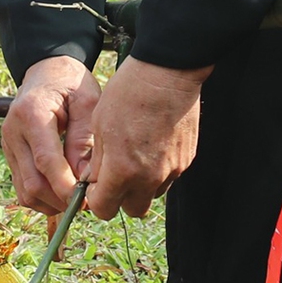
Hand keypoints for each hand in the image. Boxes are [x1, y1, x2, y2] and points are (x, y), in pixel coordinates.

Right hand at [3, 56, 100, 214]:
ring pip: (25, 191)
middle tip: (87, 203)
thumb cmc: (71, 84)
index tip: (86, 200)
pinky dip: (43, 198)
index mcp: (31, 113)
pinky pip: (23, 188)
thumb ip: (85, 138)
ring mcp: (8, 145)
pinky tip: (63, 194)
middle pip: (32, 182)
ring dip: (51, 203)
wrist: (46, 72)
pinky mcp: (10, 155)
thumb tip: (86, 179)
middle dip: (60, 200)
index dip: (65, 186)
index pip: (45, 160)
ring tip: (77, 199)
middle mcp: (13, 132)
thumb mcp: (87, 101)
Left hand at [84, 58, 209, 219]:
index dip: (96, 200)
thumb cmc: (129, 93)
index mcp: (122, 170)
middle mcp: (149, 177)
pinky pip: (168, 177)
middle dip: (120, 199)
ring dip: (141, 186)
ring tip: (136, 157)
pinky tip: (153, 145)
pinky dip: (158, 170)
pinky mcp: (187, 159)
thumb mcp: (100, 125)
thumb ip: (99, 161)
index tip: (94, 187)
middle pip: (132, 210)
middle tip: (114, 176)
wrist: (168, 73)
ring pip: (152, 194)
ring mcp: (172, 170)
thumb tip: (95, 180)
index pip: (104, 209)